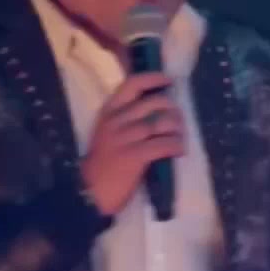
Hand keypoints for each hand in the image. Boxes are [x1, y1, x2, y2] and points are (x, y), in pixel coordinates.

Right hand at [79, 73, 184, 215]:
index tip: (168, 80)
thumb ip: (124, 120)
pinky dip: (175, 146)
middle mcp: (117, 121)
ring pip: (160, 123)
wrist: (89, 192)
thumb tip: (155, 111)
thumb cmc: (102, 163)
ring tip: (180, 136)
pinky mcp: (134, 156)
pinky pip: (163, 145)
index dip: (153, 79)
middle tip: (178, 119)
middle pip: (153, 103)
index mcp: (109, 112)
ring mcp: (125, 138)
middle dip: (172, 109)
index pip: (132, 85)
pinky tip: (179, 150)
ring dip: (176, 129)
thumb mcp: (107, 133)